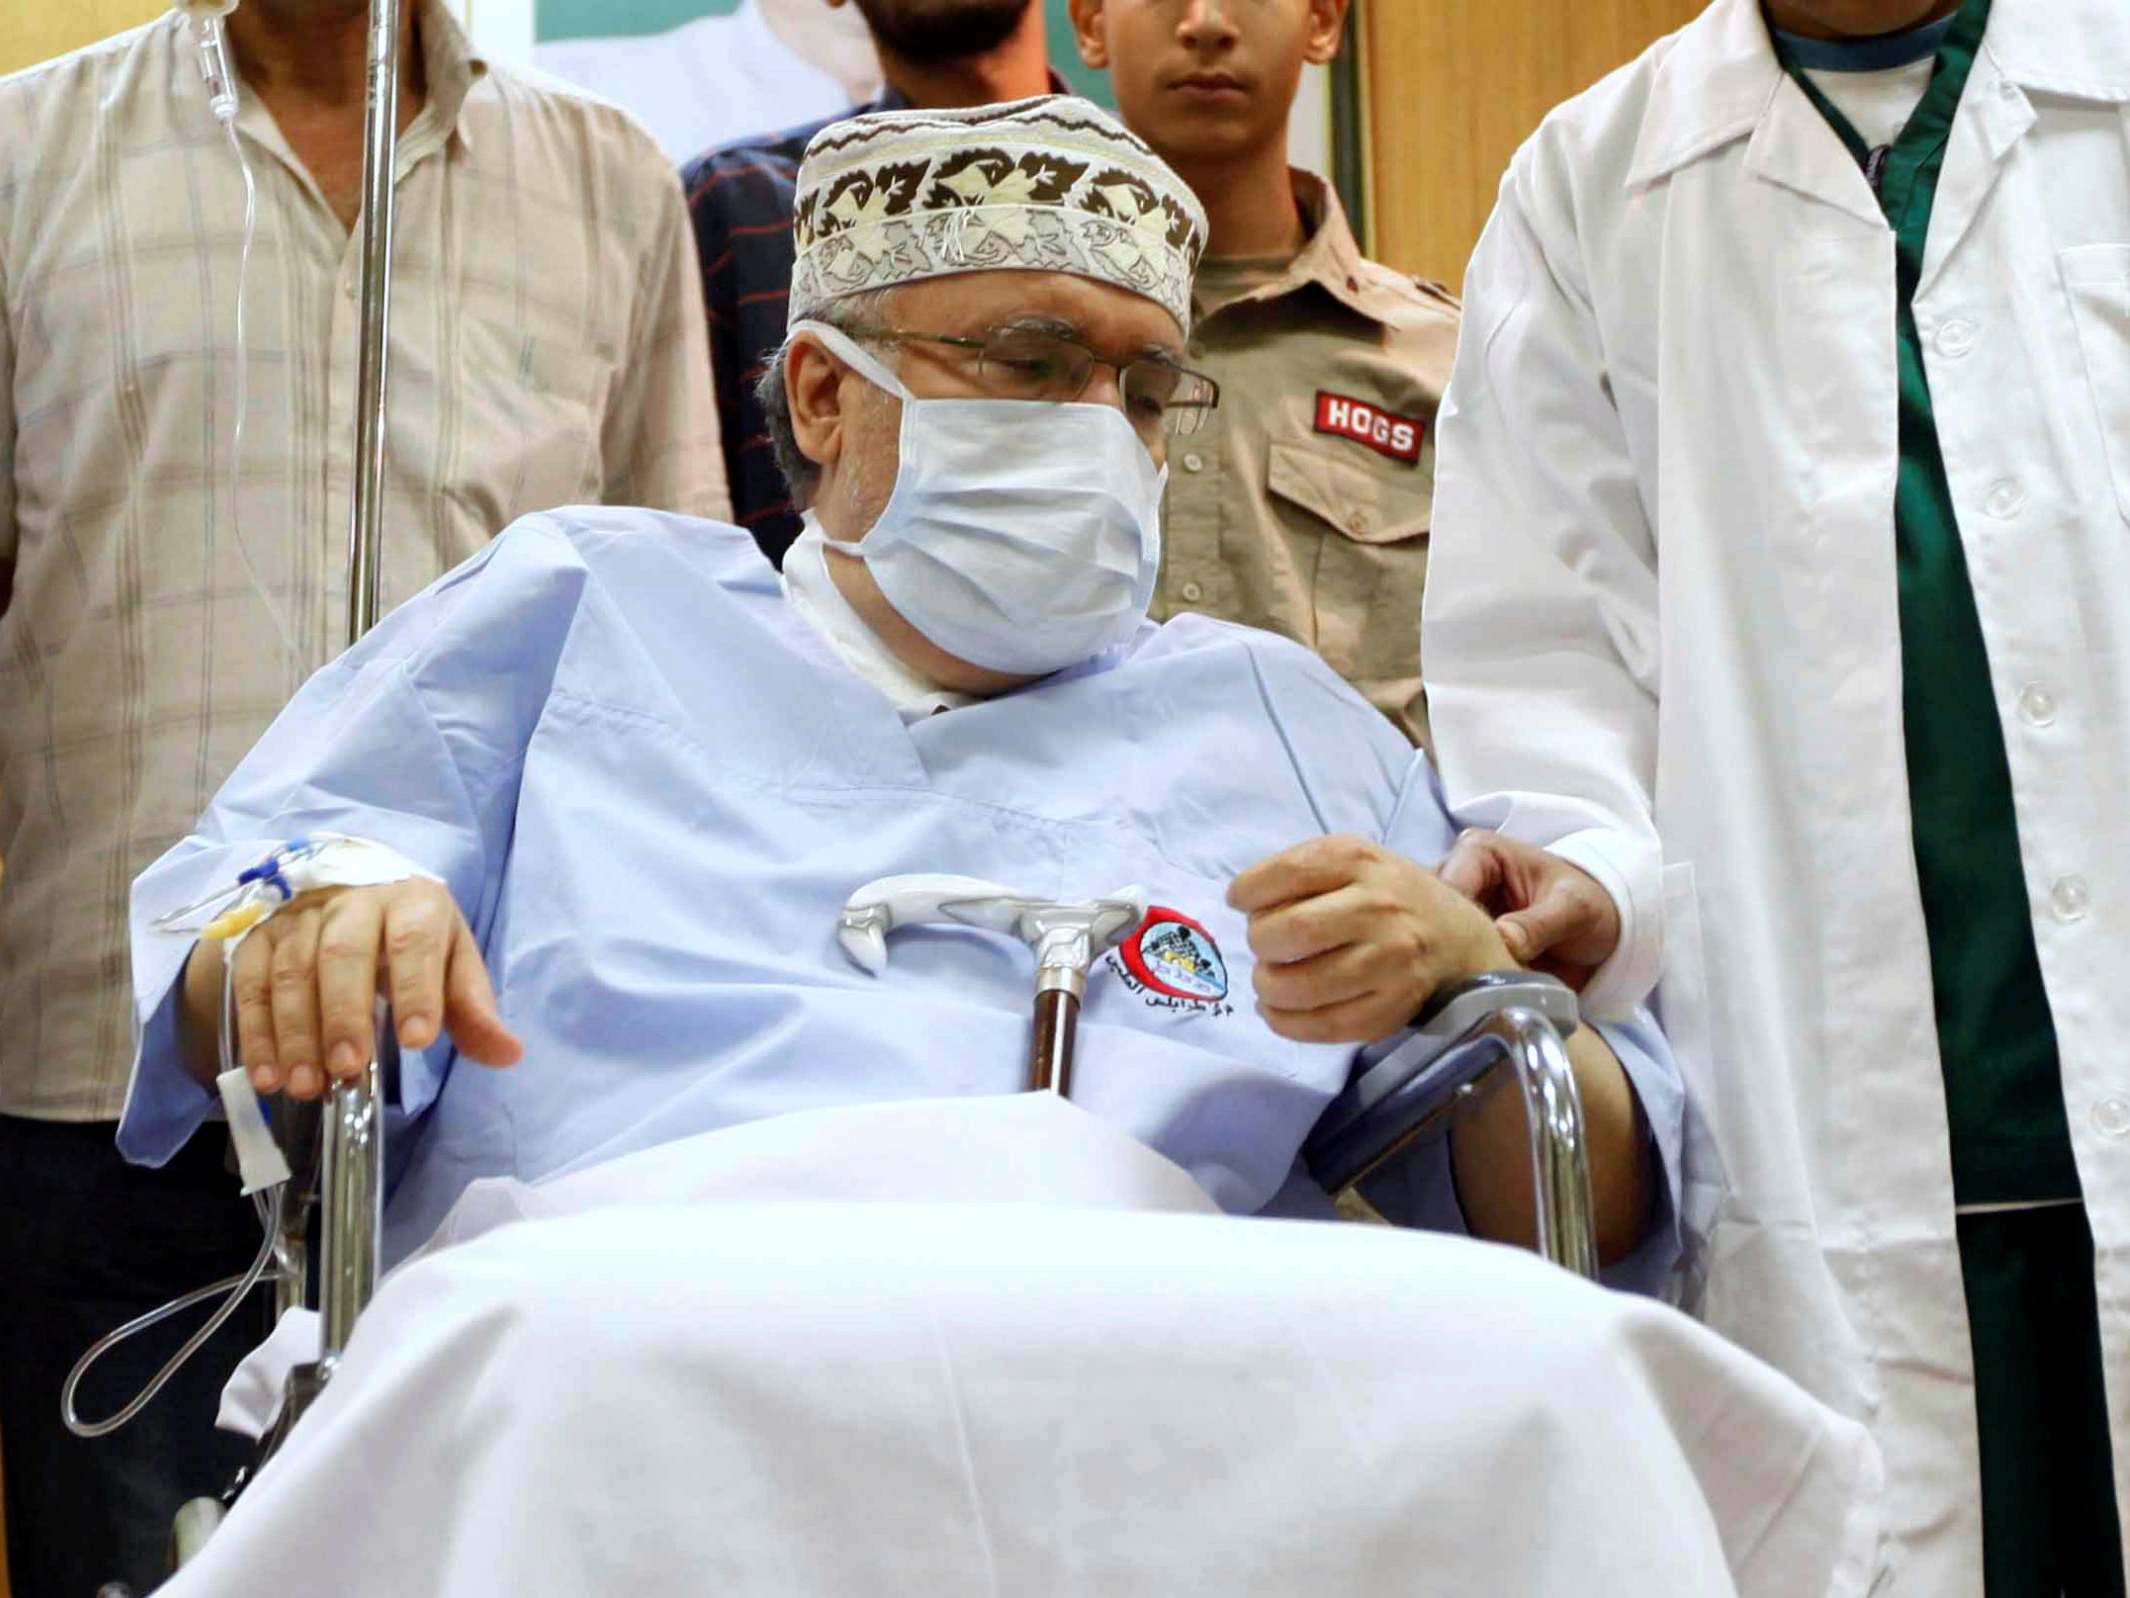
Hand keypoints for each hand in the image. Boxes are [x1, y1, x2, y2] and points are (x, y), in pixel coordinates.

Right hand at [201, 879, 521, 1099]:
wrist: (351, 893)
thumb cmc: (411, 938)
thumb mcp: (451, 963)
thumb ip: (474, 1010)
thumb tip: (510, 1054)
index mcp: (413, 902)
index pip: (414, 940)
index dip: (416, 989)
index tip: (416, 1040)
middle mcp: (353, 901)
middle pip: (343, 954)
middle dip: (345, 1014)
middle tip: (348, 1068)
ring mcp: (300, 917)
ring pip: (292, 971)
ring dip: (296, 1033)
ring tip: (307, 1085)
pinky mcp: (259, 937)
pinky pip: (250, 983)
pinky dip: (257, 1033)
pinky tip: (267, 1075)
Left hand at [1228, 834, 1512, 1043]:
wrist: (1459, 941)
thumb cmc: (1389, 897)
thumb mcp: (1354, 862)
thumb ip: (1299, 873)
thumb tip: (1241, 903)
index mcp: (1362, 861)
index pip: (1286, 874)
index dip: (1248, 891)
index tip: (1240, 902)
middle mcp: (1379, 908)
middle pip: (1289, 932)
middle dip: (1259, 942)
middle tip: (1264, 945)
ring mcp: (1389, 962)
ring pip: (1299, 985)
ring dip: (1267, 986)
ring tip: (1270, 980)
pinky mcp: (1391, 1009)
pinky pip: (1321, 1025)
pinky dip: (1284, 1022)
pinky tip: (1279, 1009)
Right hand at [1436, 829, 1619, 988]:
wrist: (1601, 930)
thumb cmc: (1590, 905)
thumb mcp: (1575, 910)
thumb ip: (1539, 924)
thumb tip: (1502, 941)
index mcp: (1478, 852)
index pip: (1445, 886)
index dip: (1448, 923)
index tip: (1463, 961)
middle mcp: (1454, 875)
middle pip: (1425, 911)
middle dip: (1440, 947)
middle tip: (1462, 983)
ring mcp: (1451, 909)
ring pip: (1425, 936)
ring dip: (1440, 965)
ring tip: (1461, 993)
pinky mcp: (1454, 939)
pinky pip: (1437, 957)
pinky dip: (1445, 977)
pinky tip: (1457, 997)